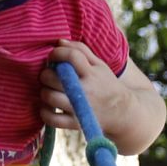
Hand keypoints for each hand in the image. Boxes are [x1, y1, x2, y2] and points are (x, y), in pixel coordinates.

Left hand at [39, 41, 165, 153]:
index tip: (52, 57)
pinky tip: (48, 107)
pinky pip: (51, 119)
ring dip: (44, 92)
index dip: (57, 53)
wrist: (123, 113)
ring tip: (49, 90)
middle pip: (54, 77)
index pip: (71, 56)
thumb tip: (59, 41)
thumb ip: (81, 50)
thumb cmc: (106, 85)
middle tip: (49, 76)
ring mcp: (80, 108)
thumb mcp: (99, 65)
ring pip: (50, 97)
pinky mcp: (75, 123)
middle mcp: (86, 90)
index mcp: (92, 73)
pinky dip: (44, 112)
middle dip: (46, 74)